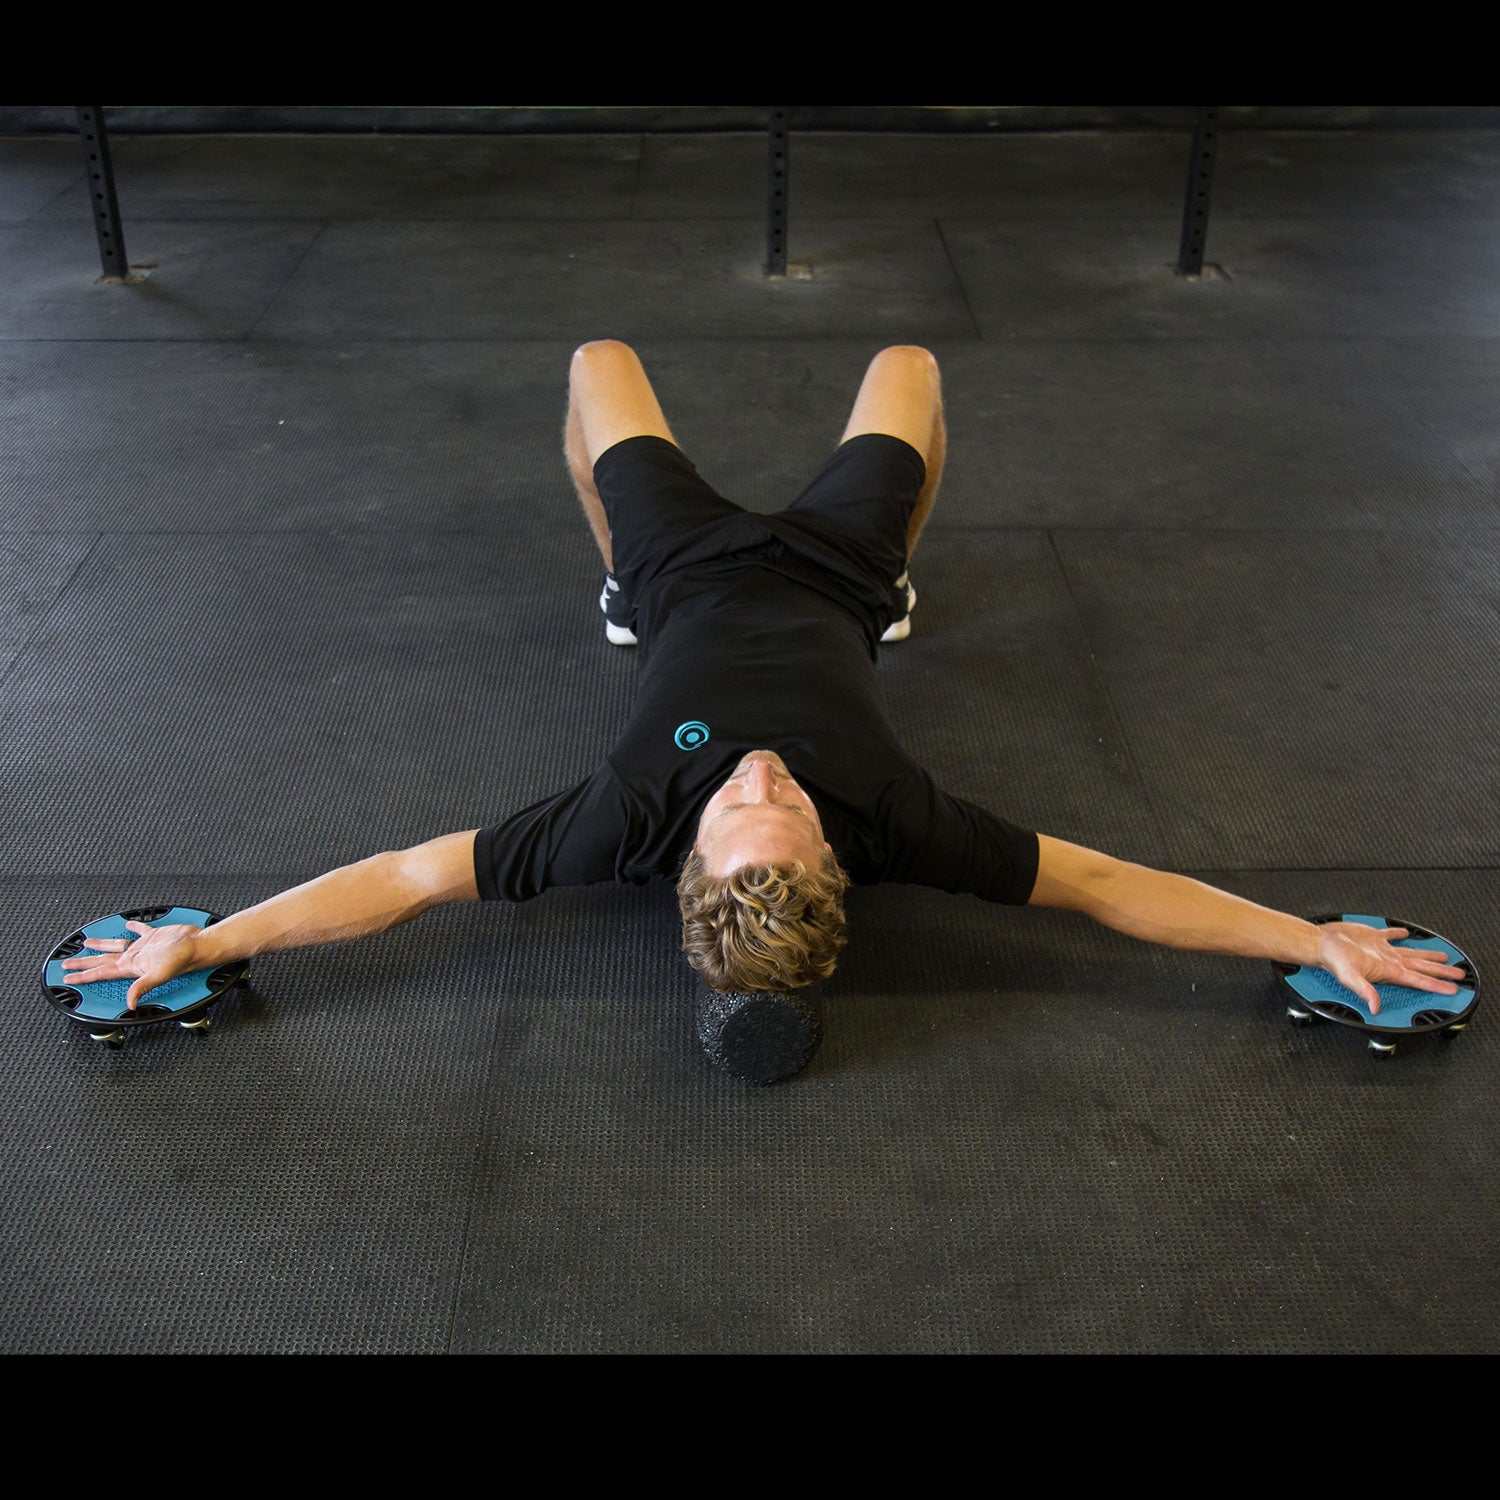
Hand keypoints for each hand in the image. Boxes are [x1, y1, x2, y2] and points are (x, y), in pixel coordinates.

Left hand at [58, 922, 203, 1009]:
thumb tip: (130, 1004)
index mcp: (131, 967)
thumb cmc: (182, 959)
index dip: (83, 976)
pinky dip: (132, 927)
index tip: (68, 979)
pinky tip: (127, 924)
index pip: (101, 972)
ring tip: (88, 944)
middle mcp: (135, 958)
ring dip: (101, 946)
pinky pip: (139, 931)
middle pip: (102, 961)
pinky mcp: (154, 936)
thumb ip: (141, 988)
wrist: (198, 945)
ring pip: (116, 947)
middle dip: (84, 963)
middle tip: (68, 964)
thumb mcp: (157, 974)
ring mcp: (143, 948)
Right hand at [1315, 923, 1466, 1013]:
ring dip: (1429, 956)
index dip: (1437, 985)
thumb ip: (1365, 991)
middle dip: (1441, 972)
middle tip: (1458, 974)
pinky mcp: (1372, 937)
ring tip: (1443, 958)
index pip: (1419, 980)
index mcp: (1387, 970)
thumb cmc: (1333, 959)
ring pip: (1412, 954)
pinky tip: (1405, 933)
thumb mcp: (1350, 977)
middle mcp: (1388, 961)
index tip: (1453, 989)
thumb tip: (1375, 1007)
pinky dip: (1399, 934)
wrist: (1320, 942)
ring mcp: (1381, 950)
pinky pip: (1391, 935)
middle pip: (1421, 968)